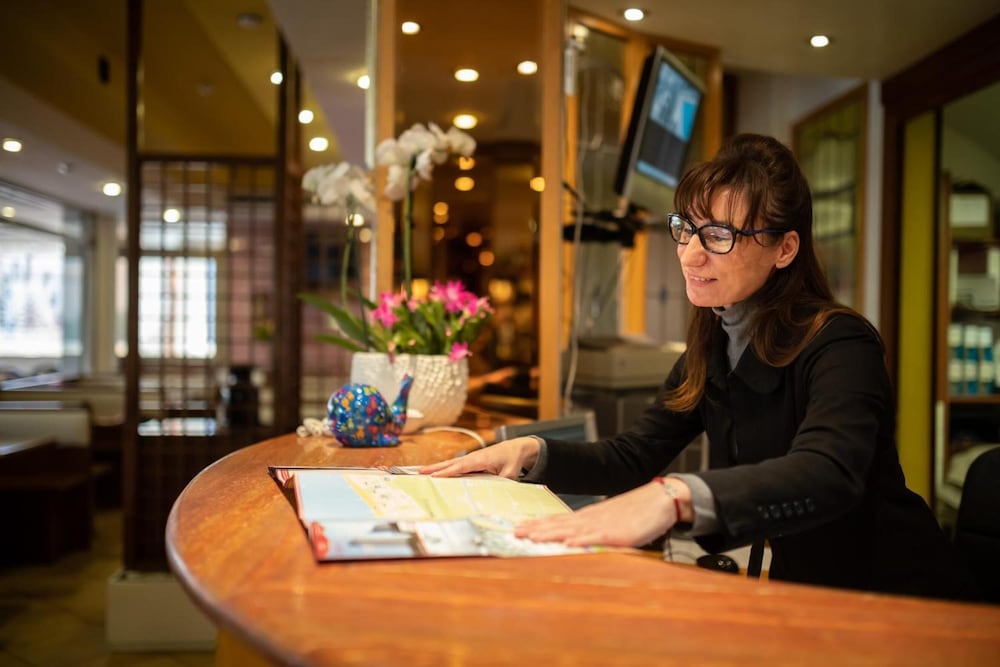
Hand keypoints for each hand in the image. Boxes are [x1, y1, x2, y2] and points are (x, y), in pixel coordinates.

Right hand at [419, 437, 540, 479]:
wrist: (517, 448)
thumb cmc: (513, 459)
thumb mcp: (511, 473)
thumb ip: (503, 481)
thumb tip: (494, 492)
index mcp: (481, 459)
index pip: (461, 467)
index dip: (447, 472)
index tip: (434, 476)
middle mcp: (473, 457)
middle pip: (451, 464)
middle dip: (435, 468)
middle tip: (419, 473)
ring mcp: (472, 459)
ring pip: (451, 464)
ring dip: (437, 468)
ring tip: (421, 472)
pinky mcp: (472, 461)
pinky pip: (456, 466)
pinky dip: (445, 468)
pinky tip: (436, 473)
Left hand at [515, 480, 686, 547]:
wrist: (660, 500)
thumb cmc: (637, 512)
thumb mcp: (610, 520)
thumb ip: (592, 529)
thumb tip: (574, 537)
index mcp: (589, 517)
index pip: (557, 521)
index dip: (537, 525)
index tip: (518, 528)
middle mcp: (591, 519)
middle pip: (558, 524)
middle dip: (536, 529)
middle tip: (514, 532)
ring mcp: (603, 525)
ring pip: (571, 530)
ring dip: (550, 534)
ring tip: (531, 537)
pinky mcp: (618, 533)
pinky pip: (596, 537)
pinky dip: (580, 540)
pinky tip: (567, 543)